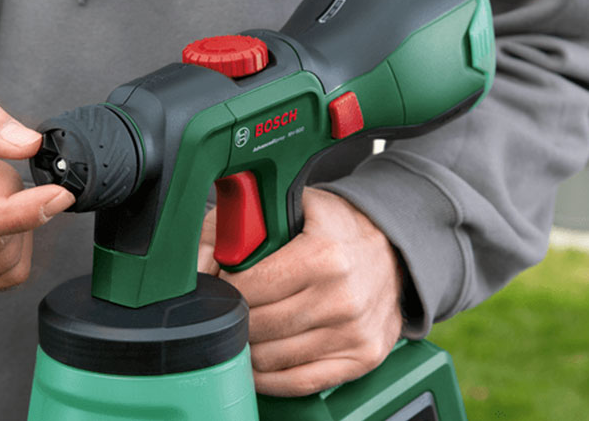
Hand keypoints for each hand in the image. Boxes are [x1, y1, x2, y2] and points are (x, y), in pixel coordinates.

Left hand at [198, 187, 402, 395]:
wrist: (393, 246)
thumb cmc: (335, 226)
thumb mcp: (289, 205)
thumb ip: (236, 227)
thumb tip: (196, 268)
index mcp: (324, 256)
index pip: (249, 289)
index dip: (226, 288)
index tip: (224, 283)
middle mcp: (342, 298)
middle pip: (258, 326)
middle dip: (236, 318)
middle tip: (233, 307)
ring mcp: (354, 332)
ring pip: (273, 358)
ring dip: (249, 347)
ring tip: (246, 329)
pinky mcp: (362, 356)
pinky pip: (301, 382)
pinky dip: (271, 378)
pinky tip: (259, 362)